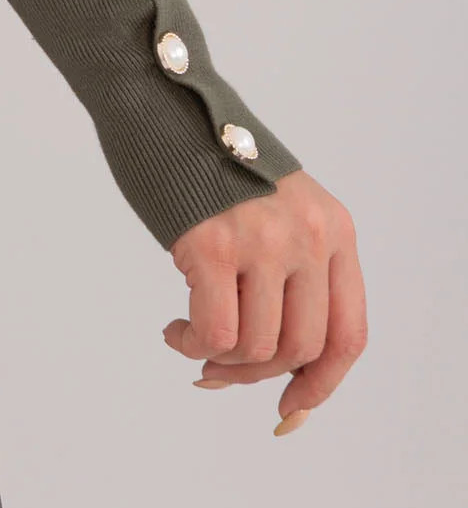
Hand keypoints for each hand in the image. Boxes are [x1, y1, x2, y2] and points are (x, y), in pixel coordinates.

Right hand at [164, 169, 365, 435]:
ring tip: (189, 338)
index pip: (348, 332)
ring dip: (218, 358)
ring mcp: (263, 240)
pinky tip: (175, 328)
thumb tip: (279, 359)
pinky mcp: (213, 245)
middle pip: (301, 347)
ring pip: (256, 347)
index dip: (322, 383)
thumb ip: (292, 266)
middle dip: (256, 374)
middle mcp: (309, 236)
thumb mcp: (279, 206)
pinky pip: (215, 332)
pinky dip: (192, 344)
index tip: (291, 407)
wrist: (160, 100)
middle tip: (217, 369)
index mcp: (334, 228)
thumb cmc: (208, 156)